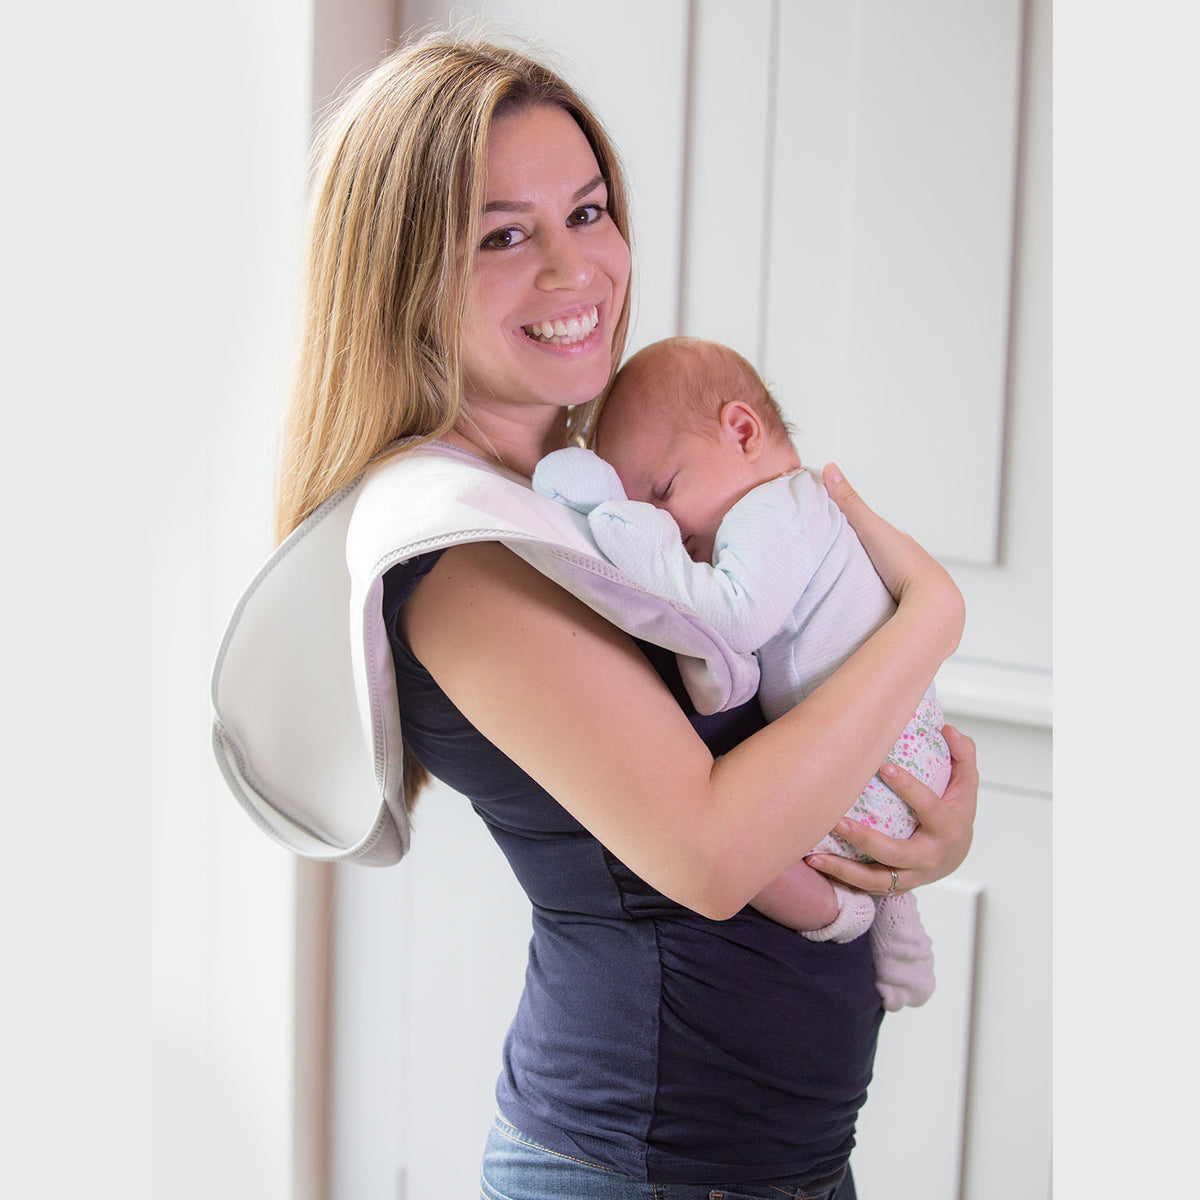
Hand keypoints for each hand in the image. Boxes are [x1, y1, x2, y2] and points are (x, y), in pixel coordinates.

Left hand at [805, 725, 977, 893]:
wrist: (953, 857)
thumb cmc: (954, 813)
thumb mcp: (966, 784)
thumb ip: (962, 754)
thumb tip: (948, 729)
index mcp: (947, 827)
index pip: (929, 807)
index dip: (909, 788)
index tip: (884, 766)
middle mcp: (929, 857)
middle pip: (896, 852)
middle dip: (866, 839)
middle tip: (837, 820)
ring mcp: (911, 876)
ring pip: (876, 879)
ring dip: (844, 869)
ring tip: (814, 855)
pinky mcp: (894, 886)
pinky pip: (866, 887)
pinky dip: (841, 878)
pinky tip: (815, 864)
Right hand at [822, 463, 964, 654]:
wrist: (932, 605)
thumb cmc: (904, 564)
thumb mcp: (870, 528)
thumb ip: (849, 502)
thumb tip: (830, 468)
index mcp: (905, 546)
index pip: (882, 537)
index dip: (862, 534)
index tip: (843, 536)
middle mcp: (916, 567)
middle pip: (888, 562)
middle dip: (871, 563)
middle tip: (845, 567)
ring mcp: (918, 593)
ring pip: (894, 587)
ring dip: (879, 589)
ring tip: (855, 595)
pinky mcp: (917, 616)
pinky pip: (898, 609)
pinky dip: (886, 608)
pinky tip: (874, 615)